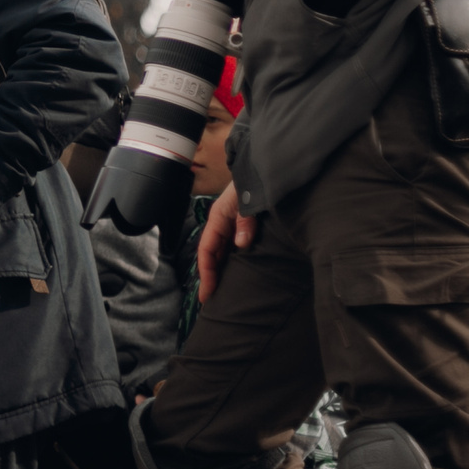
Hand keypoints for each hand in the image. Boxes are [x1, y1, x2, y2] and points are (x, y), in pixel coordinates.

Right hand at [194, 185, 252, 302]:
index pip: (206, 251)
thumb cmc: (252, 181)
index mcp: (218, 219)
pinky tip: (235, 273)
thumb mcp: (248, 199)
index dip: (206, 272)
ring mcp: (231, 226)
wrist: (262, 168)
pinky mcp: (241, 227)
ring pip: (221, 253)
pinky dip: (231, 263)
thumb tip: (241, 244)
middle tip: (211, 300)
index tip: (208, 292)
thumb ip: (245, 220)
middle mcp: (221, 225)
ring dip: (220, 271)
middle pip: (211, 255)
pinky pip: (231, 249)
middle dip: (210, 277)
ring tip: (222, 292)